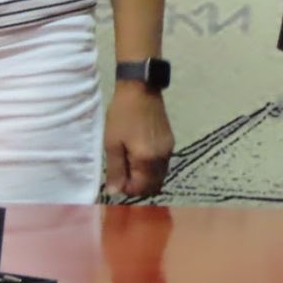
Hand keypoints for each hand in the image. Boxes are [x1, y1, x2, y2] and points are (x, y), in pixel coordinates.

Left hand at [103, 82, 173, 196]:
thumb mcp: (112, 144)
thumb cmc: (122, 116)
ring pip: (159, 175)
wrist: (141, 90)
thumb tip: (115, 192)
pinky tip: (138, 156)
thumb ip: (115, 170)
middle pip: (154, 185)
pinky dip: (151, 168)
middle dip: (137, 186)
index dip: (126, 189)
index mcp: (148, 159)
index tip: (115, 179)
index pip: (141, 188)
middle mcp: (163, 157)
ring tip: (128, 164)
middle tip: (121, 174)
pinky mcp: (170, 141)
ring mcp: (169, 149)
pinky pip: (162, 164)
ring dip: (145, 177)